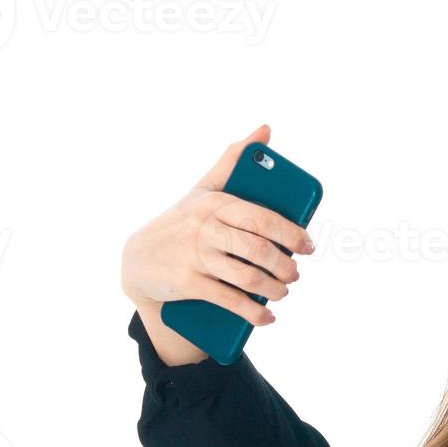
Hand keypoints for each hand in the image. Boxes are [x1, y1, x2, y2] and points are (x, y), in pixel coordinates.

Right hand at [120, 124, 316, 326]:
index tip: (308, 245)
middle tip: (295, 273)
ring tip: (283, 291)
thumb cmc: (183, 220)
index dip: (292, 234)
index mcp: (216, 203)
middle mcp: (205, 228)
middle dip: (285, 266)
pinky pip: (229, 301)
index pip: (263, 218)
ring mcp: (196, 257)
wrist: (139, 258)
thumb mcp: (205, 188)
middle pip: (258, 250)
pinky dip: (253, 313)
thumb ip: (234, 160)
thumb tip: (266, 129)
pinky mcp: (189, 284)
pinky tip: (267, 317)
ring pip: (247, 277)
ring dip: (274, 289)